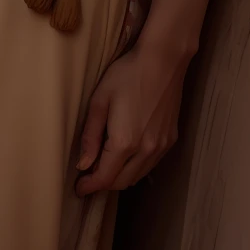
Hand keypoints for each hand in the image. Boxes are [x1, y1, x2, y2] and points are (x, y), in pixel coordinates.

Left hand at [74, 39, 189, 195]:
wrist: (163, 60)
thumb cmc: (127, 75)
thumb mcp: (100, 100)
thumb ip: (90, 136)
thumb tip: (83, 165)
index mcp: (124, 142)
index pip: (105, 178)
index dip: (90, 186)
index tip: (79, 188)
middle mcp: (146, 150)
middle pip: (121, 182)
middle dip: (103, 183)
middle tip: (88, 177)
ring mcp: (161, 146)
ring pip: (137, 176)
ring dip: (120, 177)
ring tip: (105, 166)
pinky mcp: (170, 139)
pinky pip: (150, 164)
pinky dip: (136, 167)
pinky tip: (126, 155)